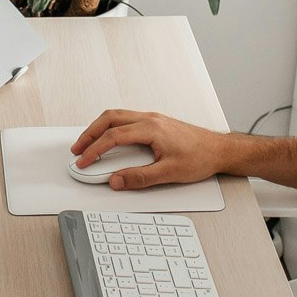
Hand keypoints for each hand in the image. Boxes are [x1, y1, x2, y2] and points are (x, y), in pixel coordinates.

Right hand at [70, 109, 228, 189]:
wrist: (219, 150)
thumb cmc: (200, 157)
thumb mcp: (169, 173)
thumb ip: (140, 178)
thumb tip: (116, 180)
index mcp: (151, 128)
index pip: (113, 137)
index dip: (95, 150)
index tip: (84, 162)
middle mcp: (150, 119)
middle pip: (109, 119)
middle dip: (89, 134)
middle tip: (77, 149)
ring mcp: (153, 119)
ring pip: (117, 116)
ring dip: (98, 128)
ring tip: (88, 143)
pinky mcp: (156, 122)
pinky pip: (126, 118)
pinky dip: (111, 127)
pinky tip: (108, 137)